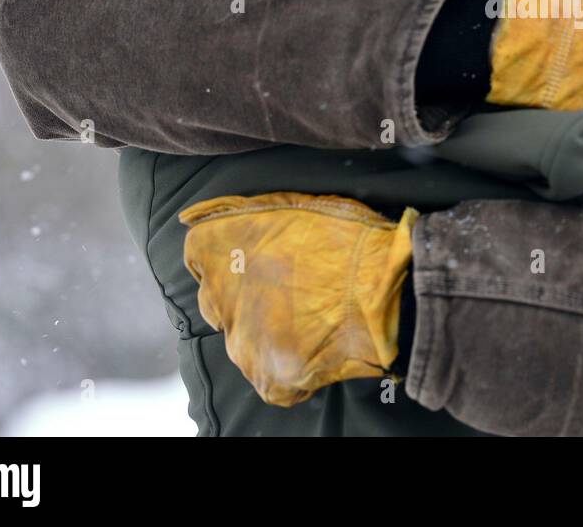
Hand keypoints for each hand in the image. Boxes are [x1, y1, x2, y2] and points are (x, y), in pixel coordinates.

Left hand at [179, 192, 416, 406]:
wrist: (383, 290)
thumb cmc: (347, 238)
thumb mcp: (295, 205)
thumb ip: (243, 211)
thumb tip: (201, 215)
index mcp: (219, 249)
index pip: (199, 254)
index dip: (228, 257)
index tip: (256, 259)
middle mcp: (218, 296)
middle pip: (217, 299)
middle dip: (244, 296)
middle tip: (292, 290)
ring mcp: (241, 343)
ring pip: (243, 339)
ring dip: (268, 332)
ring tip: (313, 320)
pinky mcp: (268, 378)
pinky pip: (271, 378)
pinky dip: (291, 368)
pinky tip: (319, 349)